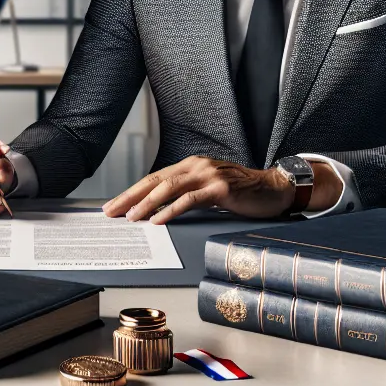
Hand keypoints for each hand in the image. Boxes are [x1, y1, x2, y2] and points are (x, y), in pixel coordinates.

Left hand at [102, 155, 298, 224]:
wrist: (274, 188)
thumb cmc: (241, 192)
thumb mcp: (209, 189)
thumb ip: (186, 194)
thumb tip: (157, 211)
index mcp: (190, 165)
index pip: (154, 178)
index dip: (131, 192)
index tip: (114, 205)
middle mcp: (196, 166)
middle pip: (155, 181)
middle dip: (130, 197)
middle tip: (111, 211)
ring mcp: (208, 175)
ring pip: (169, 188)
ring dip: (146, 204)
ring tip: (131, 217)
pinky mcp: (220, 188)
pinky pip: (190, 199)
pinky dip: (171, 209)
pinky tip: (158, 219)